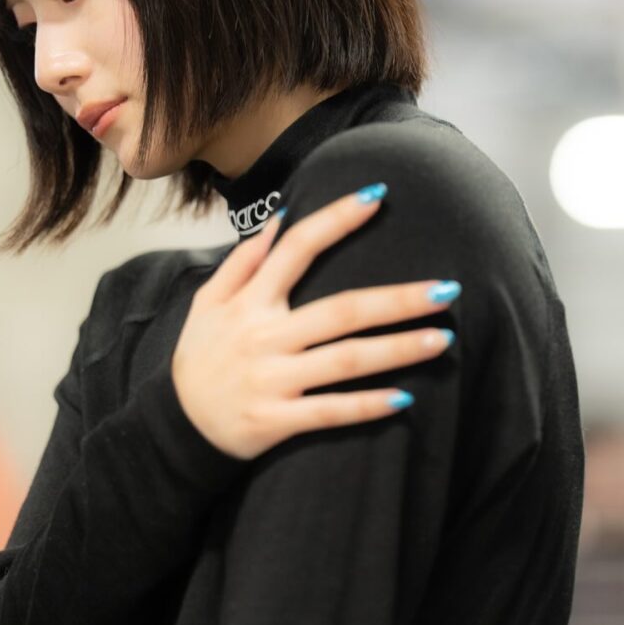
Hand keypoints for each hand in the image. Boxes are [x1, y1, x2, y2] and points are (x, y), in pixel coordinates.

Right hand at [170, 186, 458, 459]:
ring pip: (345, 361)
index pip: (298, 249)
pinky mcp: (275, 421)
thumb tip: (282, 218)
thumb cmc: (202, 358)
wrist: (175, 429)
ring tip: (443, 339)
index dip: (337, 219)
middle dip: (398, 299)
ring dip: (398, 350)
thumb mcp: (209, 303)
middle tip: (448, 289)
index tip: (379, 195)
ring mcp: (271, 380)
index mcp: (250, 302)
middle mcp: (264, 337)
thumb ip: (245, 262)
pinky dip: (367, 407)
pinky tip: (406, 399)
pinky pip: (329, 412)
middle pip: (341, 310)